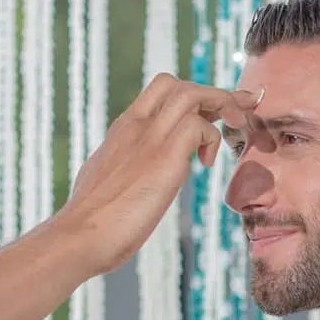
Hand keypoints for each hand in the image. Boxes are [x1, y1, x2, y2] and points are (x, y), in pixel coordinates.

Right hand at [55, 74, 260, 273]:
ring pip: (191, 94)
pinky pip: (199, 127)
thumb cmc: (92, 219)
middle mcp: (135, 126)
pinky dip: (213, 139)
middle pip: (178, 84)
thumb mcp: (108, 179)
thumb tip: (136, 173)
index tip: (218, 107)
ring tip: (237, 129)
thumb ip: (126, 166)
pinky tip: (207, 163)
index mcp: (124, 129)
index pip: (160, 91)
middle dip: (216, 93)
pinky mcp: (163, 158)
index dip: (195, 94)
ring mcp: (149, 139)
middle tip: (242, 110)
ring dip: (223, 106)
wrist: (78, 236)